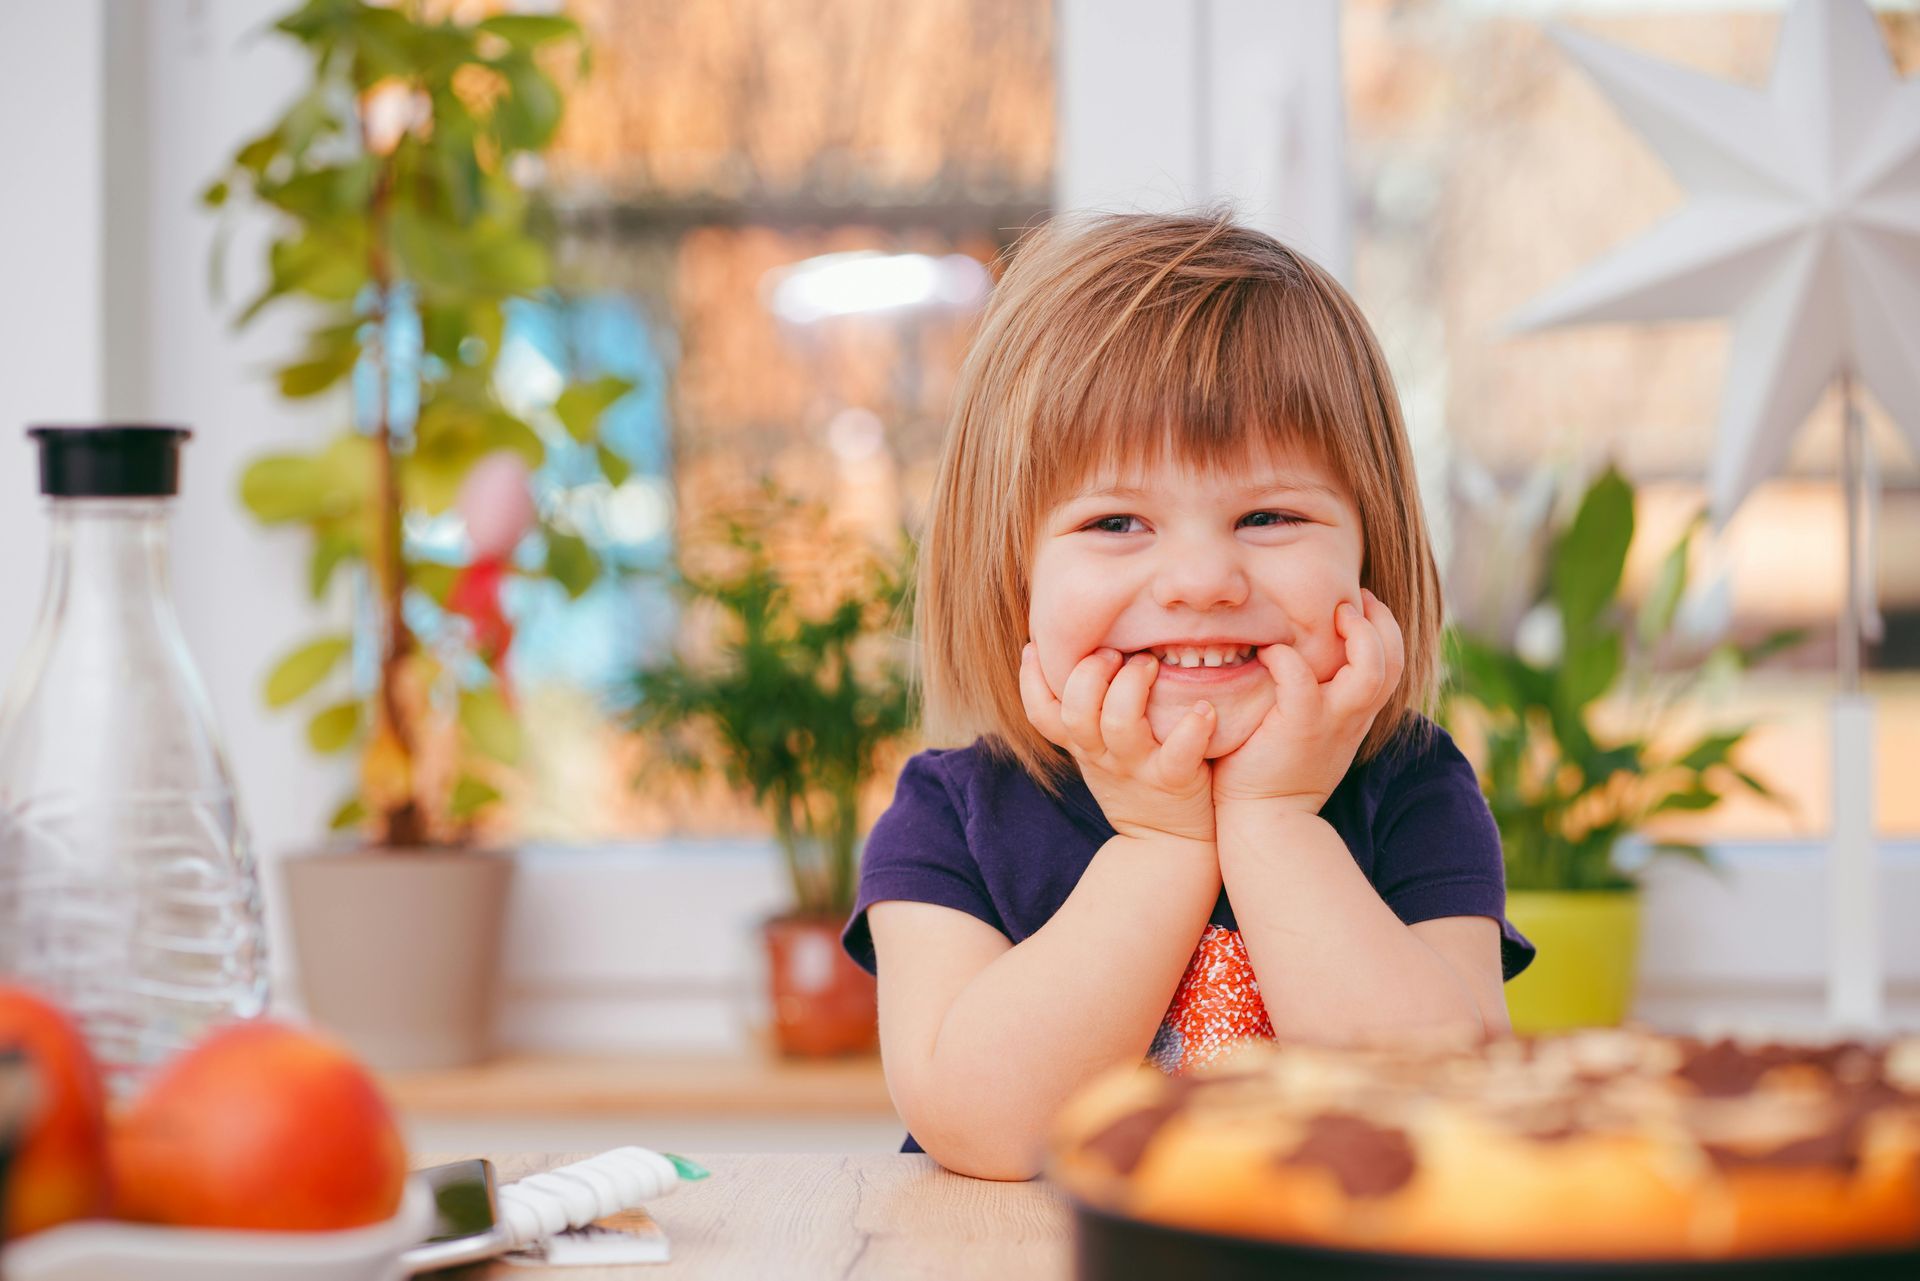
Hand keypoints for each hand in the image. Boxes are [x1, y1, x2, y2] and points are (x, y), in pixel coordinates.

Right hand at [1019, 643, 1217, 845]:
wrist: (1167, 845)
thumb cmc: (1135, 783)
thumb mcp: (1098, 754)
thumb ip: (1087, 714)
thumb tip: (1081, 656)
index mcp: (1082, 745)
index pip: (1041, 713)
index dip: (1030, 680)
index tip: (1036, 646)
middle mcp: (1102, 755)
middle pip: (1076, 711)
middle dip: (1090, 673)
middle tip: (1114, 653)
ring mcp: (1136, 768)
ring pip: (1119, 725)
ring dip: (1133, 686)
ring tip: (1151, 664)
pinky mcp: (1173, 781)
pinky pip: (1179, 754)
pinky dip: (1192, 728)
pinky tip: (1204, 709)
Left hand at [1211, 588, 1406, 814]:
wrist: (1265, 822)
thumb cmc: (1275, 772)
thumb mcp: (1309, 732)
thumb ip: (1316, 698)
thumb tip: (1299, 657)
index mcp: (1356, 715)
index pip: (1392, 663)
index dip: (1383, 628)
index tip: (1359, 606)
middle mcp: (1352, 716)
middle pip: (1394, 660)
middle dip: (1380, 621)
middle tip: (1352, 600)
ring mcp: (1330, 722)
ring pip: (1370, 670)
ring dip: (1357, 634)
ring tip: (1333, 615)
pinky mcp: (1299, 727)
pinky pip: (1301, 679)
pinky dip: (1287, 658)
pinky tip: (1269, 653)